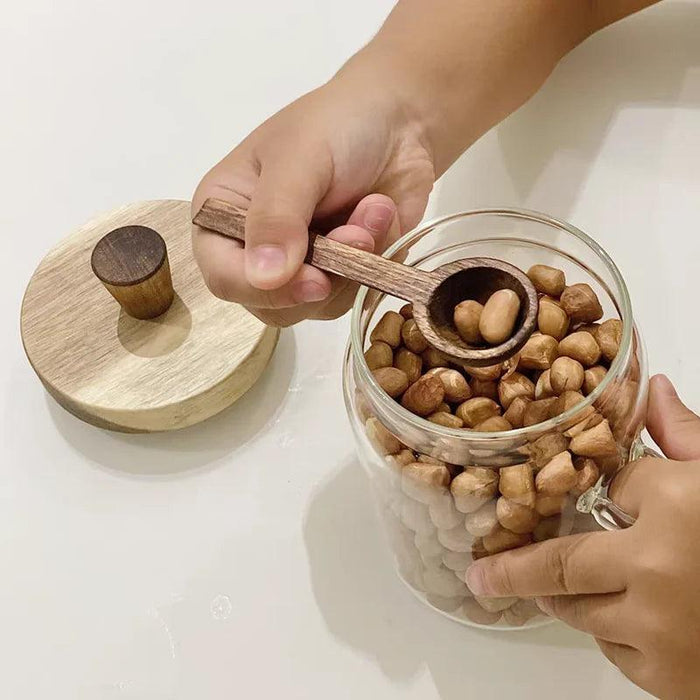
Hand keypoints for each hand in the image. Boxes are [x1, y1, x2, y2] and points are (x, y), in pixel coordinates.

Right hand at [191, 69, 434, 326]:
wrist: (398, 120)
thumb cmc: (336, 126)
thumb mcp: (299, 159)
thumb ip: (277, 216)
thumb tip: (264, 278)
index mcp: (221, 215)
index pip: (223, 277)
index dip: (264, 289)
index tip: (315, 280)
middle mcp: (252, 249)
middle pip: (272, 304)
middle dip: (323, 275)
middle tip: (357, 233)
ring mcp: (298, 267)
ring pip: (317, 306)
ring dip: (355, 264)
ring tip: (373, 210)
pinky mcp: (338, 276)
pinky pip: (353, 296)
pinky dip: (375, 261)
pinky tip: (380, 217)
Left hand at [465, 374, 699, 699]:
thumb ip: (687, 437)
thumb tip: (655, 387)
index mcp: (678, 505)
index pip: (615, 487)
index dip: (620, 492)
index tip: (616, 500)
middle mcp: (655, 566)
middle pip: (560, 564)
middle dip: (514, 570)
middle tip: (482, 575)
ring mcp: (656, 629)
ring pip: (581, 610)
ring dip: (572, 600)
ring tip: (564, 593)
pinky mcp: (666, 678)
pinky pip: (615, 651)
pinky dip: (618, 636)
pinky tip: (647, 622)